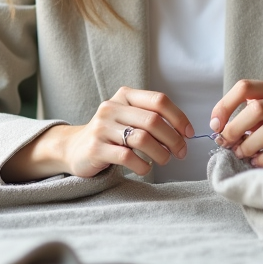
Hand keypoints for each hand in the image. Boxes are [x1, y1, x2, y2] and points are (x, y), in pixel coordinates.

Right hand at [60, 87, 193, 177]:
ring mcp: (102, 127)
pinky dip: (143, 165)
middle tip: (180, 152)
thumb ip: (152, 118)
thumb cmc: (111, 134)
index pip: (159, 100)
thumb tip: (185, 133)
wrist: (74, 148)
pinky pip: (128, 157)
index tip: (189, 134)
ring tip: (164, 160)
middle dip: (173, 139)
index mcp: (125, 96)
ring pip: (142, 139)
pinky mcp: (96, 148)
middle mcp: (112, 107)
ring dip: (160, 153)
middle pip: (153, 121)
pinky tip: (145, 167)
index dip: (179, 117)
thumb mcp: (129, 117)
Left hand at [209, 79, 262, 183]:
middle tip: (226, 143)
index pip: (245, 87)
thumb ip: (241, 116)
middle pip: (257, 109)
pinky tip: (257, 162)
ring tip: (242, 153)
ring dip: (249, 146)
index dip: (225, 106)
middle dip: (235, 129)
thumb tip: (218, 127)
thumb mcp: (260, 117)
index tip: (215, 125)